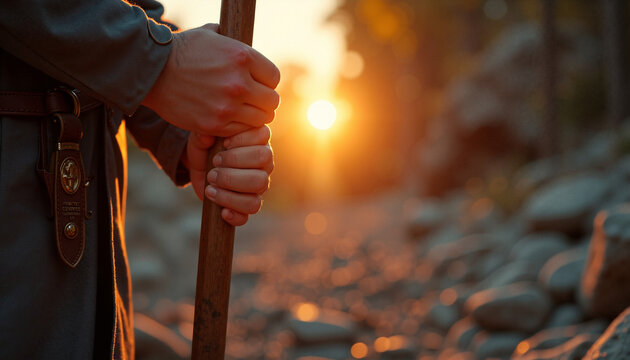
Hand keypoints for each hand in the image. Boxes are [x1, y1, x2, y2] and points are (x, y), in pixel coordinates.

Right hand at [142, 24, 279, 136]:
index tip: (256, 84)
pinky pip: (240, 131)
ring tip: (240, 111)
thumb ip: (233, 42)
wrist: (150, 72)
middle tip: (251, 101)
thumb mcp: (210, 36)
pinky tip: (226, 118)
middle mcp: (239, 83)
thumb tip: (244, 44)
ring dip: (252, 116)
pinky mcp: (215, 124)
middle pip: (272, 102)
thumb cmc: (181, 51)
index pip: (274, 78)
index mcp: (242, 57)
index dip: (266, 81)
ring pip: (261, 119)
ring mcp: (227, 106)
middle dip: (263, 101)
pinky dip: (236, 127)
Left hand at [182, 126, 273, 225]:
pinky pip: (252, 209)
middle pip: (263, 158)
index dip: (243, 139)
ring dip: (232, 185)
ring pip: (260, 184)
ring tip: (211, 187)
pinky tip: (222, 211)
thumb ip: (203, 134)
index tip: (224, 143)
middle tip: (214, 164)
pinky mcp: (251, 202)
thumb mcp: (201, 137)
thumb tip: (207, 137)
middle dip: (235, 160)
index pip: (263, 134)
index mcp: (257, 139)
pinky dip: (236, 213)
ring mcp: (261, 183)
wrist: (200, 168)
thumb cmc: (207, 147)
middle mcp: (264, 161)